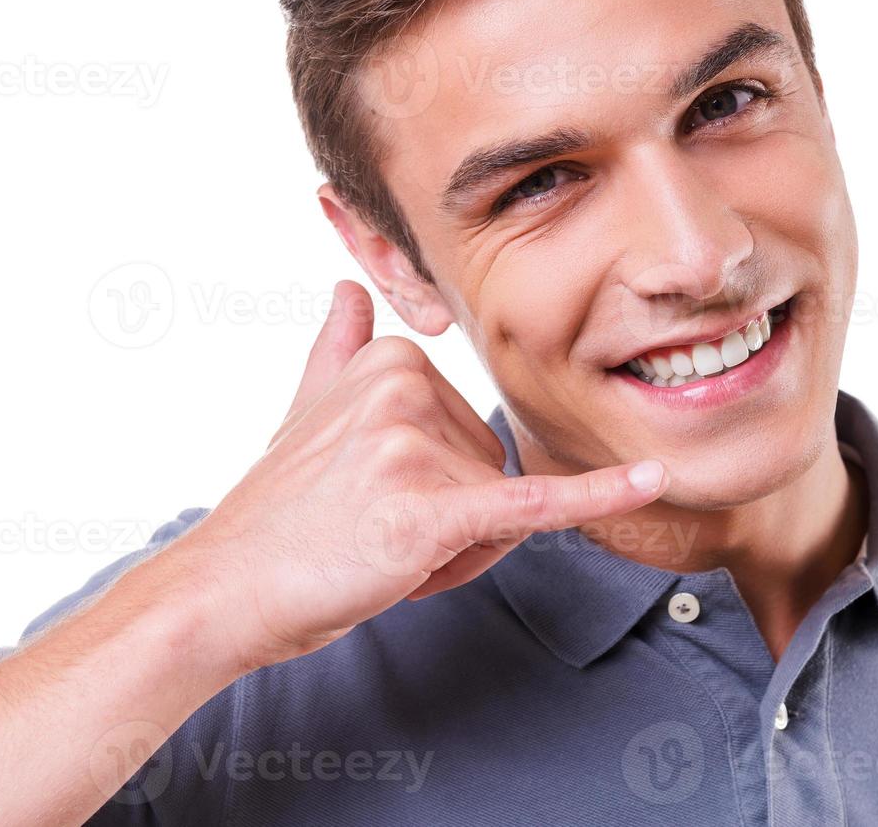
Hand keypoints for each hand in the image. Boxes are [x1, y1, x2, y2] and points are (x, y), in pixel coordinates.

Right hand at [180, 280, 668, 670]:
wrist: (226, 588)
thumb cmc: (275, 515)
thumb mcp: (303, 412)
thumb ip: (337, 348)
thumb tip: (348, 289)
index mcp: (391, 359)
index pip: (473, 432)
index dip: (438, 484)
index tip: (371, 500)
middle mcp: (405, 388)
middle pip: (493, 469)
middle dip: (454, 521)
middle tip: (375, 537)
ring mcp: (415, 445)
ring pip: (501, 511)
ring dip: (457, 553)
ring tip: (381, 554)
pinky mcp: (428, 508)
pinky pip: (532, 505)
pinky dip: (597, 497)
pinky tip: (651, 481)